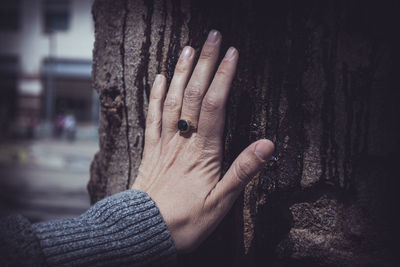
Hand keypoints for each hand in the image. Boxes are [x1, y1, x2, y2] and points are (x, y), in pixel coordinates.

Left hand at [131, 30, 273, 252]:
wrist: (145, 232)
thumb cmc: (187, 221)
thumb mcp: (223, 202)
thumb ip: (244, 171)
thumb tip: (268, 144)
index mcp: (204, 152)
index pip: (215, 105)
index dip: (224, 77)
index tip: (232, 53)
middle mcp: (183, 141)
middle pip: (194, 95)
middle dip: (204, 63)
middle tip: (212, 36)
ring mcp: (165, 143)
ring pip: (172, 100)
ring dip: (180, 72)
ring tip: (187, 48)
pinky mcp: (151, 150)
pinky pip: (152, 117)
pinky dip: (155, 96)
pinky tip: (159, 79)